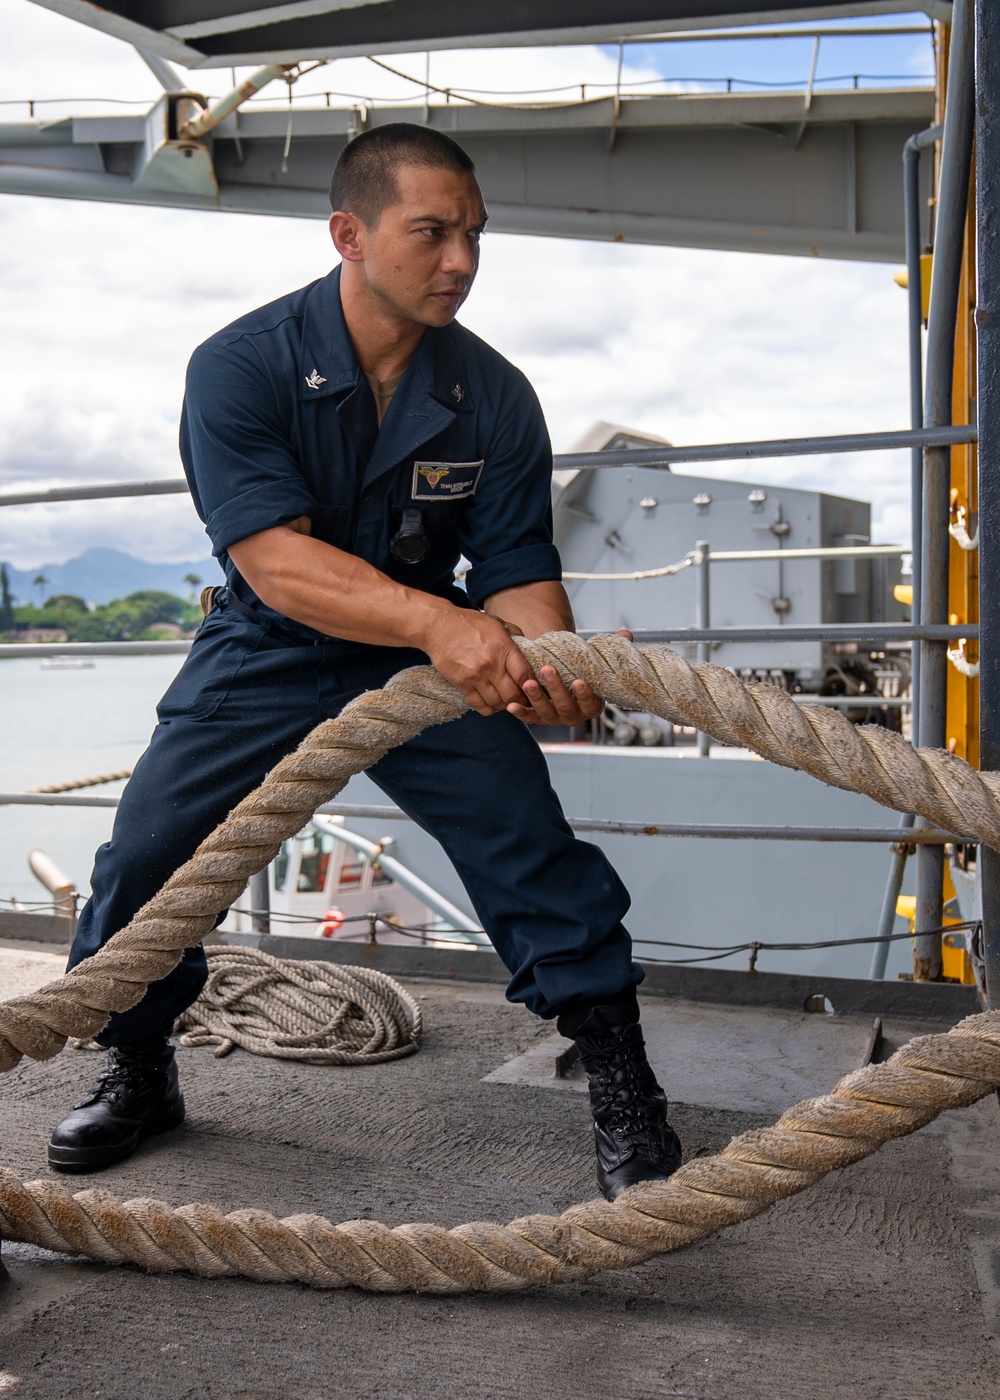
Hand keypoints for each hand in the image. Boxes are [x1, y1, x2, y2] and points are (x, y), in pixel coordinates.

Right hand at [422, 609, 532, 716]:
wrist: (438, 626)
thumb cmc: (468, 623)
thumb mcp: (496, 622)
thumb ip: (514, 634)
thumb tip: (528, 647)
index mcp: (504, 648)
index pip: (525, 675)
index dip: (532, 686)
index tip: (534, 689)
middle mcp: (491, 664)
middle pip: (513, 694)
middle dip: (520, 700)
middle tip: (522, 700)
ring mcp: (476, 676)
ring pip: (497, 702)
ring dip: (504, 705)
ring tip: (506, 701)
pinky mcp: (462, 684)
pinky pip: (479, 705)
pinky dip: (488, 709)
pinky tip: (491, 704)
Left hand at [506, 629, 632, 727]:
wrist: (564, 679)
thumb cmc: (583, 671)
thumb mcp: (596, 661)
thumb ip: (612, 649)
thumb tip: (626, 634)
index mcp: (591, 705)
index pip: (591, 704)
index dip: (585, 694)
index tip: (579, 681)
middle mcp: (574, 715)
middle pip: (566, 706)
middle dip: (556, 688)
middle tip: (548, 670)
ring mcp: (555, 718)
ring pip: (546, 712)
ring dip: (537, 698)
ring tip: (529, 682)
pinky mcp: (538, 718)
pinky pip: (529, 717)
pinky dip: (520, 713)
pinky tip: (511, 705)